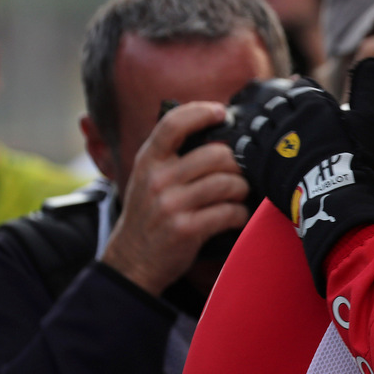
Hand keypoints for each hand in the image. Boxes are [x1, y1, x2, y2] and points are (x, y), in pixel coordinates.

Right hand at [101, 102, 249, 295]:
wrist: (131, 261)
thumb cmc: (148, 216)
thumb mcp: (147, 178)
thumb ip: (171, 156)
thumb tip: (215, 131)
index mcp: (148, 161)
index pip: (173, 124)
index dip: (201, 111)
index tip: (221, 112)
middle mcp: (157, 179)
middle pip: (216, 154)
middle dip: (236, 163)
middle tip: (238, 173)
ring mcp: (171, 205)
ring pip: (227, 183)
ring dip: (242, 189)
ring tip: (238, 195)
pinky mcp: (186, 229)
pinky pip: (229, 212)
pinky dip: (240, 214)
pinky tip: (235, 216)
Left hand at [234, 61, 373, 292]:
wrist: (336, 198)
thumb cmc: (355, 159)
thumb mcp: (368, 119)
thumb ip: (370, 87)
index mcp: (312, 103)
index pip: (300, 87)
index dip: (304, 95)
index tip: (308, 107)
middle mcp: (287, 116)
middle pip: (278, 103)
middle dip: (285, 111)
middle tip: (293, 126)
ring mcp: (269, 140)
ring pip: (260, 122)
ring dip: (268, 127)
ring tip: (277, 139)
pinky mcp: (257, 162)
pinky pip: (245, 145)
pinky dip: (251, 145)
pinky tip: (260, 150)